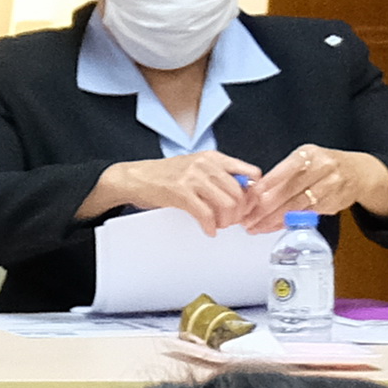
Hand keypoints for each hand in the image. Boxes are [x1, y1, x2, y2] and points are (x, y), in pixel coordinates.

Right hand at [83, 151, 261, 232]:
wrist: (133, 177)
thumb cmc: (163, 174)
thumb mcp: (196, 166)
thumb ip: (219, 174)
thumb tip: (243, 191)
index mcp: (214, 157)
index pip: (251, 173)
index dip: (254, 193)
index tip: (248, 205)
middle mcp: (206, 165)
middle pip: (240, 192)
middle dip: (240, 212)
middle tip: (234, 221)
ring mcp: (193, 178)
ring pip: (227, 204)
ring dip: (227, 221)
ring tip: (220, 225)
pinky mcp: (180, 193)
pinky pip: (206, 214)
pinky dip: (211, 226)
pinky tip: (209, 230)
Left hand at [235, 146, 387, 227]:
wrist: (359, 171)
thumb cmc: (322, 165)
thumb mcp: (304, 160)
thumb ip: (281, 174)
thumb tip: (252, 191)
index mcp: (309, 154)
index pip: (286, 169)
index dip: (267, 185)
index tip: (250, 198)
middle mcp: (323, 168)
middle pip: (290, 191)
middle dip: (265, 208)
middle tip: (247, 219)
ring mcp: (332, 185)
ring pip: (298, 206)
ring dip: (274, 219)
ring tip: (256, 226)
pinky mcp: (335, 202)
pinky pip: (308, 214)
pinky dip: (288, 222)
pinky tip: (274, 226)